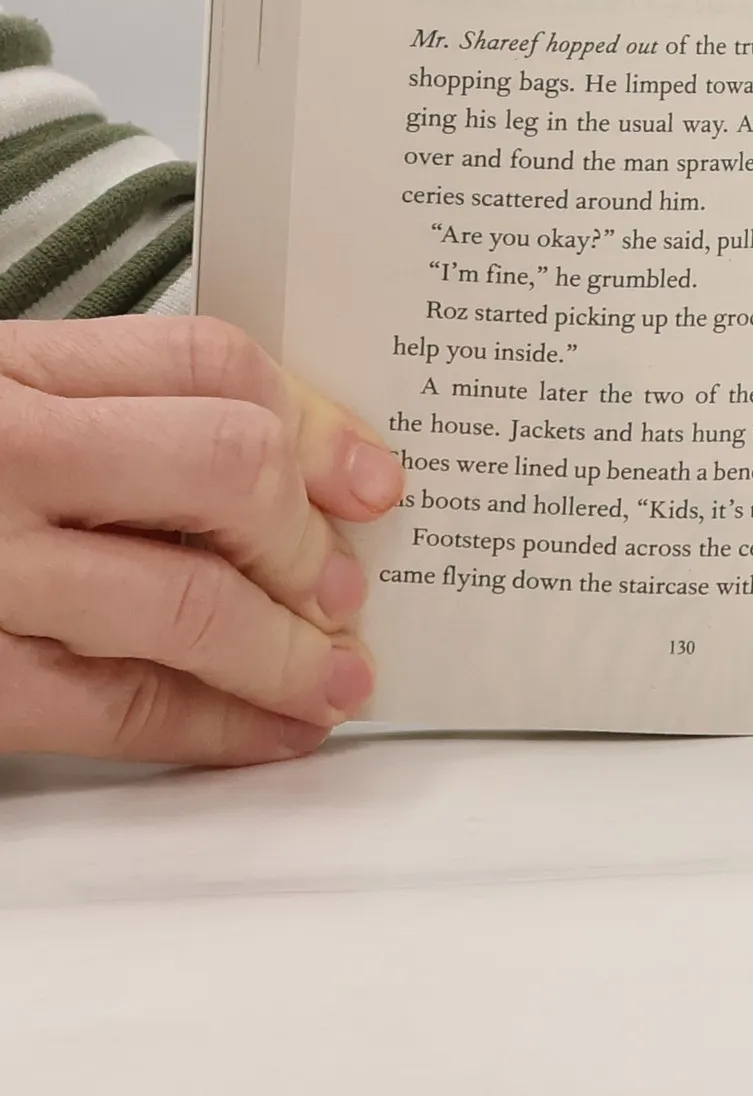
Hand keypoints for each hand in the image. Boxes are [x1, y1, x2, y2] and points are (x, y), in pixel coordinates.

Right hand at [0, 316, 402, 764]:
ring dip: (289, 651)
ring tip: (338, 676)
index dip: (317, 425)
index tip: (373, 482)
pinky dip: (214, 727)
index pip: (211, 362)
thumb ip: (119, 410)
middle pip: (225, 468)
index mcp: (14, 370)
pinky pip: (117, 707)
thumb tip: (298, 469)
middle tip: (346, 587)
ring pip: (189, 602)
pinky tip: (268, 733)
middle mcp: (4, 456)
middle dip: (306, 540)